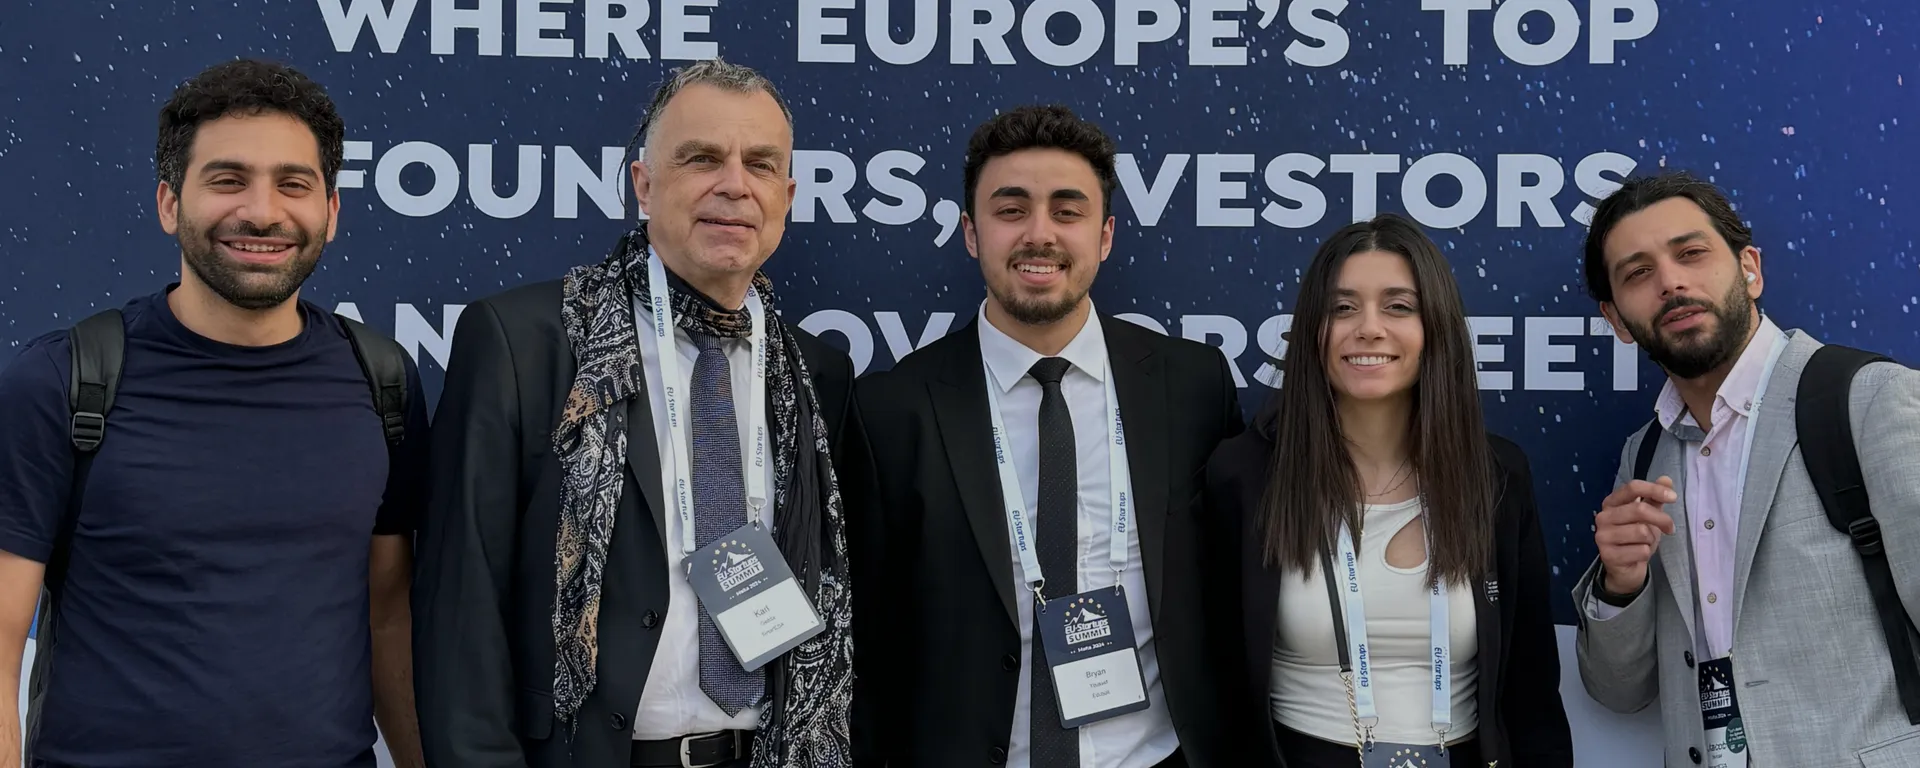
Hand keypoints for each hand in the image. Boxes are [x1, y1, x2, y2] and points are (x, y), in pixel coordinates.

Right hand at [1595, 476, 1676, 596]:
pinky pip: (1640, 550)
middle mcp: (1603, 517)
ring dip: (1651, 539)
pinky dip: (1646, 553)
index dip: (1654, 489)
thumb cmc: (1635, 539)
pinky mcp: (1608, 555)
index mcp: (1611, 503)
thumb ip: (1654, 498)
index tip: (1673, 497)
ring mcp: (1603, 536)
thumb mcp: (1647, 516)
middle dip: (1661, 519)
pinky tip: (1638, 555)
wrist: (1624, 568)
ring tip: (1645, 543)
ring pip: (1641, 531)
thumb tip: (1666, 479)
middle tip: (1670, 528)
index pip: (1632, 487)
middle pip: (1639, 509)